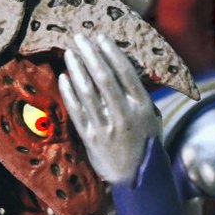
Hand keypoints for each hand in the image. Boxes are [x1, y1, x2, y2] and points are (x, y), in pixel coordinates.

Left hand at [59, 33, 159, 184]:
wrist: (136, 177)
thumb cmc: (145, 141)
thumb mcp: (151, 116)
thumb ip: (138, 95)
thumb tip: (121, 68)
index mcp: (141, 106)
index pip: (124, 72)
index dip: (111, 52)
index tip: (100, 37)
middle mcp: (123, 115)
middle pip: (103, 77)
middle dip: (90, 54)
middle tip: (80, 37)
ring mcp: (105, 127)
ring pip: (87, 92)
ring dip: (77, 69)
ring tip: (70, 53)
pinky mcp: (90, 138)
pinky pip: (76, 110)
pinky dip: (69, 92)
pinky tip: (63, 77)